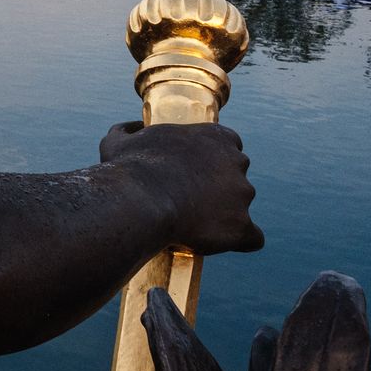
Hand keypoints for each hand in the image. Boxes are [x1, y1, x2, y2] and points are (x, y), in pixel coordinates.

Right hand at [99, 120, 262, 255]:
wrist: (139, 201)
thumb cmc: (128, 168)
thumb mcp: (119, 141)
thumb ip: (128, 131)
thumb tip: (131, 128)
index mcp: (216, 136)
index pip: (228, 146)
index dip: (211, 162)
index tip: (193, 174)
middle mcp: (237, 161)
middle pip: (236, 177)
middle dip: (220, 188)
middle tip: (190, 201)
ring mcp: (243, 194)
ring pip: (241, 208)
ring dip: (223, 215)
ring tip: (194, 225)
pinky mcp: (242, 226)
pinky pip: (251, 238)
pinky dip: (239, 241)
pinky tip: (218, 242)